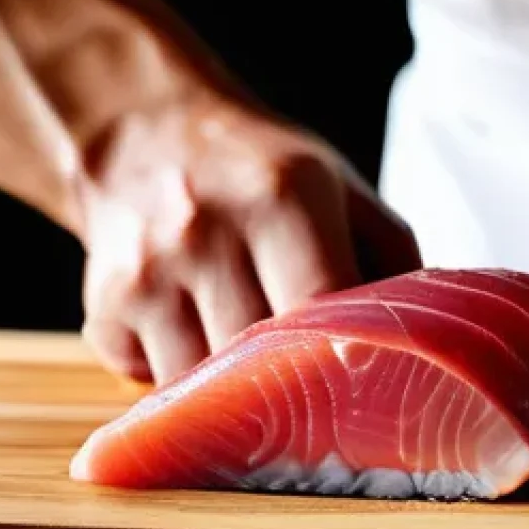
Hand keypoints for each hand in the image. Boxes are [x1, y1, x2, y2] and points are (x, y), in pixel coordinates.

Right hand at [0, 0, 420, 383]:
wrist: (139, 132)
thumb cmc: (256, 170)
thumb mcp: (338, 187)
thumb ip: (391, 258)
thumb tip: (425, 344)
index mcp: (282, 196)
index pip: (324, 308)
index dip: (347, 360)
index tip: (364, 389)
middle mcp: (205, 230)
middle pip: (262, 365)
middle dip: (292, 390)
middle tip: (313, 396)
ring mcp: (146, 272)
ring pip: (203, 391)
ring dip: (232, 395)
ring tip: (246, 362)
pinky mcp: (103, 305)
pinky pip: (152, 382)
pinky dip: (177, 381)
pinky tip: (191, 338)